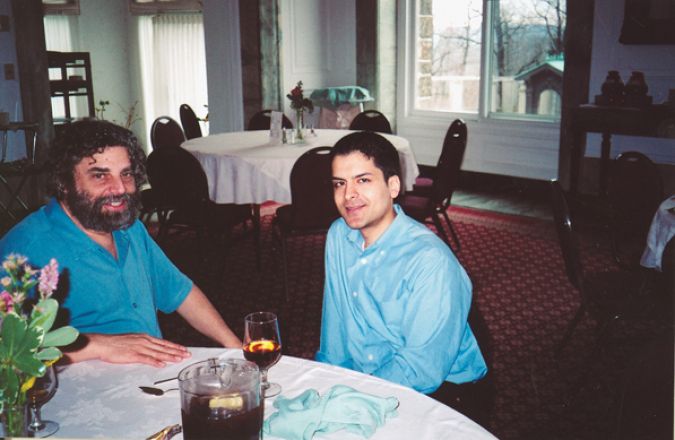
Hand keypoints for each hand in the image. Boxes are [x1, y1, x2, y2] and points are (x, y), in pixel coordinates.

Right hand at [66, 333, 191, 366]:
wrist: (103, 343)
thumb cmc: (116, 343)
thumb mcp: (133, 340)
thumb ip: (144, 344)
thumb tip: (153, 349)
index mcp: (145, 338)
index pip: (164, 343)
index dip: (175, 346)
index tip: (184, 349)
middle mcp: (144, 341)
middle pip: (164, 347)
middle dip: (177, 351)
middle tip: (187, 355)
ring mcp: (139, 348)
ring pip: (158, 353)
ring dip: (170, 356)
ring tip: (179, 359)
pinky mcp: (132, 355)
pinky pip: (146, 359)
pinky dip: (155, 361)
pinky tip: (162, 364)